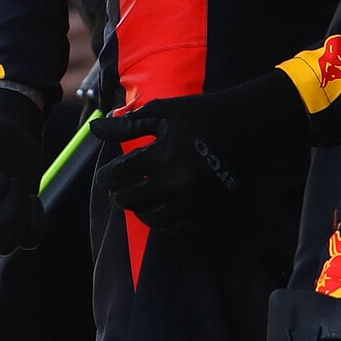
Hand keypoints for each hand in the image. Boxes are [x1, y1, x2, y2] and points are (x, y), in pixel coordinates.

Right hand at [0, 88, 47, 253]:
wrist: (10, 134)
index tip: (3, 175)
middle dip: (8, 208)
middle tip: (16, 181)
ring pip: (4, 246)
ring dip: (21, 220)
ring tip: (25, 193)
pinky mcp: (15, 224)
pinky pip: (27, 242)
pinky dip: (36, 225)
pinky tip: (34, 200)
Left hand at [91, 74, 307, 235]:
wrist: (247, 126)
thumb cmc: (200, 114)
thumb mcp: (162, 112)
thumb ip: (127, 125)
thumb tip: (94, 130)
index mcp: (163, 155)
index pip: (119, 175)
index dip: (107, 176)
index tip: (108, 174)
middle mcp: (179, 181)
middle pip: (131, 201)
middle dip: (120, 193)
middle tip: (122, 185)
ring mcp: (196, 199)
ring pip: (153, 219)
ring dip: (141, 209)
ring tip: (141, 196)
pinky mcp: (212, 209)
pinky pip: (179, 229)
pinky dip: (165, 222)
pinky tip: (162, 207)